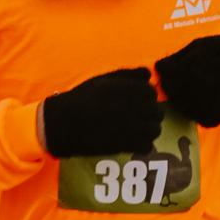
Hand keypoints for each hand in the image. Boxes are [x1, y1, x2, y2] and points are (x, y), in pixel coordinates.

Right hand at [40, 68, 161, 157]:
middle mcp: (129, 107)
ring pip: (155, 129)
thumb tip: (148, 73)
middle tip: (144, 115)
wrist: (62, 123)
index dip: (148, 96)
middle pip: (157, 111)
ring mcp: (128, 127)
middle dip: (153, 113)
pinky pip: (146, 145)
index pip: (150, 91)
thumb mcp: (102, 80)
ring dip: (151, 128)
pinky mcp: (123, 145)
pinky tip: (135, 141)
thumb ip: (127, 74)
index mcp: (124, 89)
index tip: (142, 99)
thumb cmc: (81, 98)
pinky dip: (144, 144)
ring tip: (141, 128)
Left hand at [155, 29, 219, 127]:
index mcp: (187, 69)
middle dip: (173, 86)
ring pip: (182, 108)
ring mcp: (205, 106)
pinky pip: (198, 118)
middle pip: (171, 92)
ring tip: (196, 89)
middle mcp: (194, 90)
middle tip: (183, 79)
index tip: (172, 69)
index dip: (166, 72)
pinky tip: (206, 99)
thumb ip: (177, 58)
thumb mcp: (198, 46)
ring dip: (184, 100)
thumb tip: (159, 68)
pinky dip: (199, 111)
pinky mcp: (215, 118)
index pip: (164, 75)